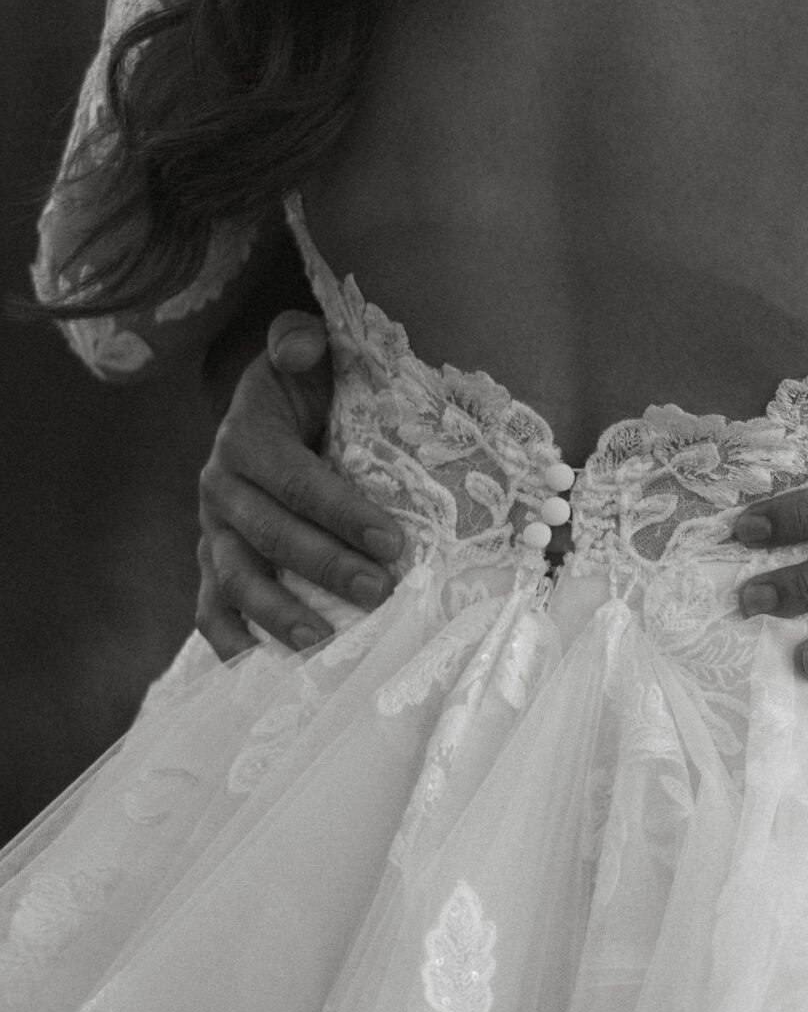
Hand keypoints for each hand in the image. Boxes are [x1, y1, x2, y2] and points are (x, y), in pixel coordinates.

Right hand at [195, 312, 404, 659]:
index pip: (297, 481)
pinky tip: (262, 669)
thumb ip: (300, 341)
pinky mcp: (211, 561)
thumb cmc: (307, 387)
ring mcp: (212, 530)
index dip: (343, 513)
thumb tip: (302, 347)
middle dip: (325, 568)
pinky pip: (210, 608)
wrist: (269, 407)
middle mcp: (220, 487)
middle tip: (380, 593)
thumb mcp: (305, 353)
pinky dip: (230, 641)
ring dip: (279, 616)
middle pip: (271, 536)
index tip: (394, 543)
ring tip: (326, 645)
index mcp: (246, 438)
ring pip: (237, 580)